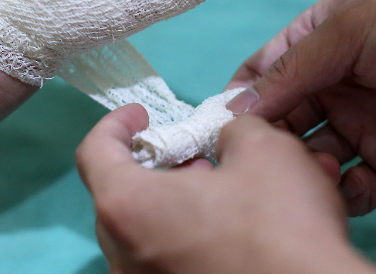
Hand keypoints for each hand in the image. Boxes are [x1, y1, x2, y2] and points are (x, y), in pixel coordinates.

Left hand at [76, 104, 375, 273]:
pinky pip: (167, 264)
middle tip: (195, 156)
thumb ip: (232, 130)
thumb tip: (226, 140)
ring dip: (178, 205)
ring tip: (226, 192)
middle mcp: (123, 257)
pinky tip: (236, 231)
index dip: (116, 125)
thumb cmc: (280, 225)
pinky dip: (191, 240)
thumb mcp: (264, 148)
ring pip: (146, 235)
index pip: (94, 153)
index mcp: (128, 207)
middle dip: (155, 169)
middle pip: (119, 198)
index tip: (142, 115)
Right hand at [226, 0, 375, 215]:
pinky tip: (339, 189)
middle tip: (253, 161)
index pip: (259, 78)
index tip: (214, 127)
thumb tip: (236, 109)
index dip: (236, 101)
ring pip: (312, 161)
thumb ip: (289, 71)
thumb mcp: (345, 31)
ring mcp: (361, 128)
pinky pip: (356, 190)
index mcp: (313, 48)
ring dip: (302, 171)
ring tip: (308, 169)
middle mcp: (332, 90)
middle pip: (280, 125)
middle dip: (265, 143)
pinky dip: (341, 196)